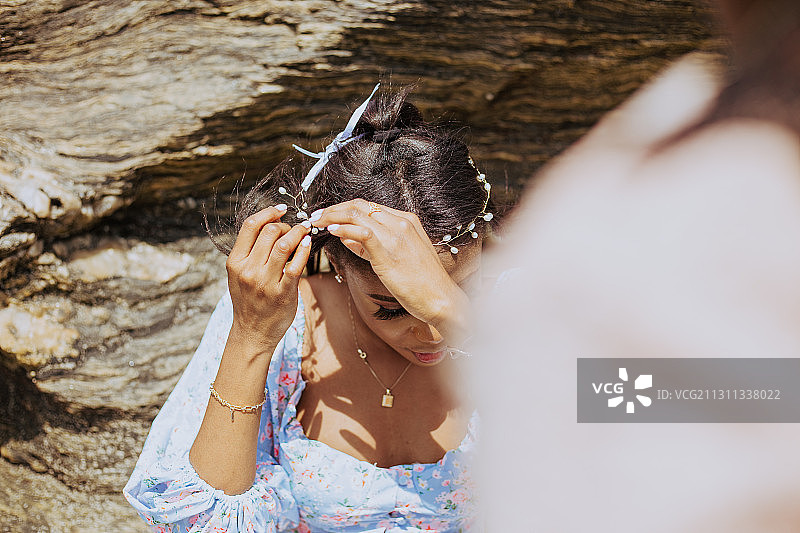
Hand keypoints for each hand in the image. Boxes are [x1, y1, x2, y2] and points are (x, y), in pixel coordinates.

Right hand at [225, 204, 311, 357]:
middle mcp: (248, 270)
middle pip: (269, 231)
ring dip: (298, 233)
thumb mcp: (239, 274)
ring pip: (283, 244)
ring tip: (304, 231)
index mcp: (235, 262)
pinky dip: (304, 249)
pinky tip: (308, 244)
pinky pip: (296, 265)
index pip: (250, 226)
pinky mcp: (282, 293)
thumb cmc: (249, 300)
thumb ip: (250, 252)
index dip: (268, 212)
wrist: (252, 332)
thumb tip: (271, 225)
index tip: (281, 210)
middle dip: (286, 225)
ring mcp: (265, 282)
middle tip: (294, 228)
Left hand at [310, 199, 469, 331]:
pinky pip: (361, 233)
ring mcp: (396, 235)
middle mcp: (401, 223)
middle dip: (334, 209)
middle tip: (316, 216)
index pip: (369, 207)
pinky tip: (331, 232)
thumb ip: (372, 246)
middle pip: (360, 205)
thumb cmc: (422, 283)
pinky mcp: (389, 251)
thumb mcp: (397, 258)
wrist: (441, 299)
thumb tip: (346, 238)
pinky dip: (343, 229)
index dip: (344, 208)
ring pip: (357, 214)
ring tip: (317, 222)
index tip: (328, 215)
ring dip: (332, 216)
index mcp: (406, 221)